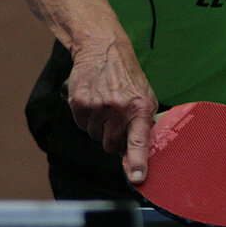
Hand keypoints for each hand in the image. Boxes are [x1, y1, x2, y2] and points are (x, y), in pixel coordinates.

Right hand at [65, 39, 158, 183]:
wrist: (103, 48)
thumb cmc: (127, 76)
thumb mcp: (145, 97)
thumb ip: (143, 125)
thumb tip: (137, 156)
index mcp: (141, 108)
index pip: (139, 141)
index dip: (137, 162)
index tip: (136, 178)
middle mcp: (119, 108)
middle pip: (111, 145)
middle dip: (112, 138)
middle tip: (116, 119)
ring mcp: (98, 106)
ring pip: (95, 137)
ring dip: (99, 127)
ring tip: (105, 104)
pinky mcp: (79, 103)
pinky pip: (82, 126)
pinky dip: (86, 118)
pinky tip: (93, 101)